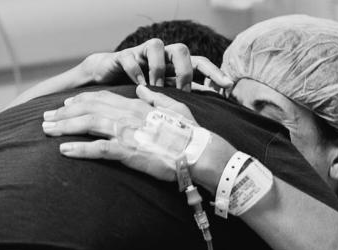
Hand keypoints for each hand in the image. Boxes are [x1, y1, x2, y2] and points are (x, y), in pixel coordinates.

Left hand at [44, 86, 204, 180]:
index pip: (102, 97)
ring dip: (63, 127)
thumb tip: (142, 89)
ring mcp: (127, 132)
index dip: (80, 100)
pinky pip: (97, 149)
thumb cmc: (190, 133)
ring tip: (45, 131)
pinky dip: (79, 149)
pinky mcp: (128, 151)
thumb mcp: (175, 107)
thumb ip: (156, 97)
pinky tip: (63, 150)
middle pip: (88, 109)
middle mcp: (128, 115)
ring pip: (87, 124)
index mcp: (137, 105)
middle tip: (45, 118)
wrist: (199, 152)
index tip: (66, 104)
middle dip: (63, 112)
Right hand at [79, 39, 233, 91]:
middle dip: (184, 70)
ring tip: (156, 87)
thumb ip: (182, 101)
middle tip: (182, 91)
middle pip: (181, 50)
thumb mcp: (165, 97)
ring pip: (157, 46)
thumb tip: (208, 116)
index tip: (229, 85)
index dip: (215, 72)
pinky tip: (138, 84)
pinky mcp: (124, 56)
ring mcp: (143, 53)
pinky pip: (132, 57)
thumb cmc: (141, 91)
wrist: (108, 80)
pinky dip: (136, 71)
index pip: (200, 64)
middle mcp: (162, 55)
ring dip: (158, 68)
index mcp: (176, 65)